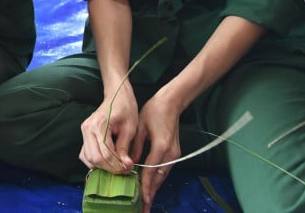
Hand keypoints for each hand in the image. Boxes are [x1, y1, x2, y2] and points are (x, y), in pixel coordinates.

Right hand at [79, 83, 137, 174]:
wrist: (117, 95)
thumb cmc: (126, 108)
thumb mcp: (130, 128)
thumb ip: (125, 147)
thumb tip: (125, 165)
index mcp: (99, 125)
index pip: (105, 154)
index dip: (117, 165)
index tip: (130, 167)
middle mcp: (87, 128)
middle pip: (95, 158)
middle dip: (110, 168)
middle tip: (124, 169)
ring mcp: (84, 131)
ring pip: (88, 158)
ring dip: (103, 166)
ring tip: (117, 166)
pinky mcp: (84, 134)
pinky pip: (85, 154)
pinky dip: (94, 162)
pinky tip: (107, 162)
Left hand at [133, 91, 182, 212]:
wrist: (171, 102)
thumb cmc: (153, 111)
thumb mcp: (139, 128)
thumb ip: (134, 147)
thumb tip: (129, 164)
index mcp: (160, 146)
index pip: (150, 172)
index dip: (145, 187)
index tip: (141, 200)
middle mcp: (170, 154)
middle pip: (159, 179)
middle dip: (151, 193)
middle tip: (144, 208)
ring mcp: (175, 154)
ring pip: (162, 176)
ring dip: (154, 188)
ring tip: (146, 200)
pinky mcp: (175, 153)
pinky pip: (164, 170)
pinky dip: (157, 179)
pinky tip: (150, 185)